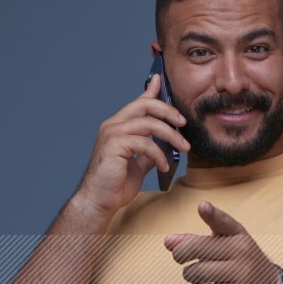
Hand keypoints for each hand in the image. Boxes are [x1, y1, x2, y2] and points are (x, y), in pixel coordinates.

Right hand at [73, 73, 190, 217]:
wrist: (98, 202)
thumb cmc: (114, 186)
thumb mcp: (137, 166)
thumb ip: (148, 153)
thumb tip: (163, 148)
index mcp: (117, 127)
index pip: (137, 103)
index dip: (151, 90)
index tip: (161, 81)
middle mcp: (113, 126)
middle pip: (144, 105)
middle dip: (168, 110)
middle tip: (183, 122)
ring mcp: (112, 134)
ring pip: (149, 123)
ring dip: (171, 134)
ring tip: (183, 147)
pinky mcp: (115, 145)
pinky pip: (146, 144)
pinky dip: (159, 154)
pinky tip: (164, 166)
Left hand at [164, 202, 278, 283]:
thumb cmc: (236, 260)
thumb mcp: (222, 244)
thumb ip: (194, 240)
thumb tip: (168, 242)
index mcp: (238, 233)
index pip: (223, 222)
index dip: (212, 214)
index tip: (202, 207)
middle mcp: (242, 250)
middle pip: (195, 249)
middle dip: (180, 255)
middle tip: (180, 258)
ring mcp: (241, 273)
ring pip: (195, 272)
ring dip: (190, 275)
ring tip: (199, 274)